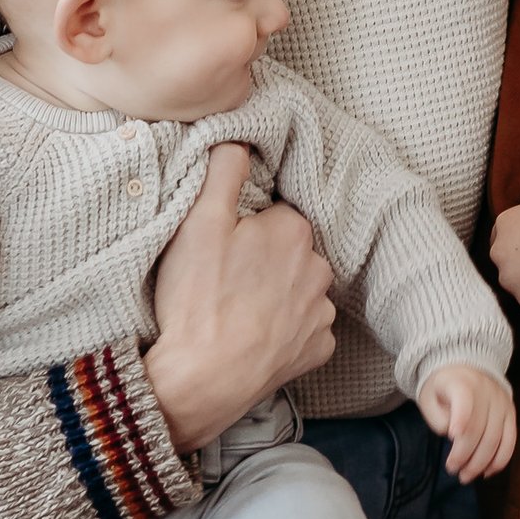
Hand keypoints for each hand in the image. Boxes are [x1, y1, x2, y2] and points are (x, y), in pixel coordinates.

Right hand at [147, 141, 335, 451]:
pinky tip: (254, 335)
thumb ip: (223, 172)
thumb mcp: (198, 223)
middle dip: (265, 260)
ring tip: (237, 310)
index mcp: (294, 230)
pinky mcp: (318, 349)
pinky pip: (305, 329)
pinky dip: (285, 331)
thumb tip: (239, 140)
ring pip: (300, 290)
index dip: (245, 230)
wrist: (202, 378)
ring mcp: (321, 312)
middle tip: (225, 280)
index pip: (274, 216)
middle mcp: (319, 267)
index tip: (222, 248)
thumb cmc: (198, 298)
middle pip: (291, 252)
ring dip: (278, 295)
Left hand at [418, 361, 516, 484]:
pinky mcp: (511, 413)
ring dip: (481, 462)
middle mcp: (487, 391)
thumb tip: (455, 437)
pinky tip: (486, 472)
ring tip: (465, 476)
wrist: (467, 367)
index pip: (465, 400)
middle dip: (465, 454)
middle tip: (452, 470)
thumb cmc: (443, 387)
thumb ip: (437, 417)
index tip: (453, 435)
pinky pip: (510, 440)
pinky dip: (500, 460)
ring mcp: (502, 402)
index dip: (461, 417)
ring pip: (496, 438)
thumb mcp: (429, 397)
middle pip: (479, 428)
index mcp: (462, 382)